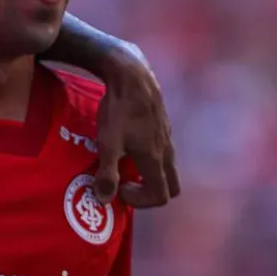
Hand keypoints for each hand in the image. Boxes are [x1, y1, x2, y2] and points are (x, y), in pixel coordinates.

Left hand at [93, 45, 180, 207]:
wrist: (131, 74)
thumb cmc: (118, 109)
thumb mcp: (108, 143)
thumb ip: (107, 174)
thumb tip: (104, 200)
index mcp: (155, 159)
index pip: (161, 197)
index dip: (140, 201)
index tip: (119, 187)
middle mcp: (166, 150)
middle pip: (172, 186)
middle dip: (150, 191)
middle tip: (125, 181)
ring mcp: (167, 136)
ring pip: (167, 167)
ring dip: (149, 172)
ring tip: (123, 161)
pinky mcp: (162, 124)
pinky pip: (163, 149)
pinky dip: (150, 156)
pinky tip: (128, 141)